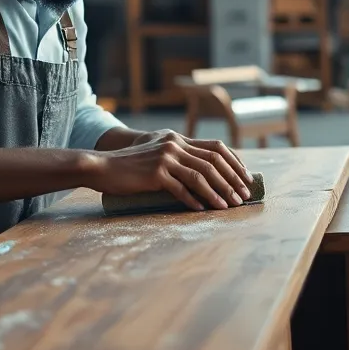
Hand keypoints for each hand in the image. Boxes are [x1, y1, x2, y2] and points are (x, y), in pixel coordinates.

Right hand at [87, 130, 251, 210]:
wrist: (103, 167)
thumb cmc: (131, 166)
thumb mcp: (158, 154)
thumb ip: (178, 157)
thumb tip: (204, 174)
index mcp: (178, 139)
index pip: (216, 147)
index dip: (235, 163)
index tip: (246, 178)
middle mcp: (175, 144)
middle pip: (213, 162)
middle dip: (232, 180)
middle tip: (243, 196)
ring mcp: (165, 158)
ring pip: (201, 176)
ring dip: (218, 193)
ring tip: (228, 206)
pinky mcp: (155, 173)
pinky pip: (181, 188)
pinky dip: (194, 200)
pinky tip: (203, 210)